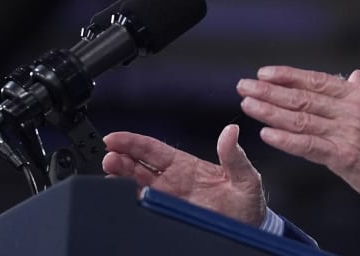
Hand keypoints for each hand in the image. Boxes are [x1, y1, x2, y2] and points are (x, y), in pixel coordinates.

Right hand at [102, 124, 266, 226]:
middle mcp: (172, 181)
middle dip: (121, 159)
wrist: (250, 228)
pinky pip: (144, 208)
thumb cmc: (246, 201)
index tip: (115, 138)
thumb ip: (235, 155)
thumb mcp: (246, 176)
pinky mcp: (167, 215)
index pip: (154, 150)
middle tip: (110, 156)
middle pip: (138, 167)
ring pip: (136, 187)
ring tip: (110, 173)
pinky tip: (121, 197)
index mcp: (186, 165)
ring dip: (120, 179)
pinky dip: (130, 202)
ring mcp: (167, 199)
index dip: (133, 143)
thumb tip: (231, 132)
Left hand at [237, 67, 359, 207]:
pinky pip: (309, 145)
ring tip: (248, 104)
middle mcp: (352, 109)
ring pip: (301, 118)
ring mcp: (347, 132)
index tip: (265, 73)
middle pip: (303, 96)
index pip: (317, 80)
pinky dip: (286, 139)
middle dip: (270, 91)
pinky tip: (267, 133)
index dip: (289, 75)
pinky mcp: (343, 156)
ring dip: (270, 111)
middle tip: (244, 86)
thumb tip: (355, 75)